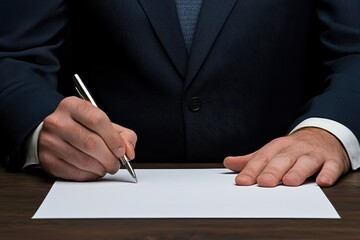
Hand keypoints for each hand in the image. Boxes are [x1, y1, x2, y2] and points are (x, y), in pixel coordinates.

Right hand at [38, 97, 136, 180]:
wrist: (53, 134)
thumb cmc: (82, 128)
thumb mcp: (103, 124)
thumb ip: (122, 135)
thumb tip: (129, 151)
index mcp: (72, 106)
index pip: (98, 120)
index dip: (114, 139)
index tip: (121, 150)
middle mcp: (58, 121)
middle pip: (91, 143)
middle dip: (109, 158)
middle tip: (116, 164)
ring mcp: (50, 141)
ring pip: (83, 160)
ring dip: (101, 168)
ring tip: (105, 167)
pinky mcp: (47, 159)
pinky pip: (74, 172)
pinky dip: (89, 175)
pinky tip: (93, 171)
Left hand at [224, 127, 350, 186]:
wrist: (324, 136)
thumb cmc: (293, 149)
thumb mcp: (272, 152)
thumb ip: (252, 159)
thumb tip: (228, 162)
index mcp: (278, 146)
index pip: (263, 158)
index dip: (251, 169)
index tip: (242, 182)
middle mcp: (295, 148)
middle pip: (283, 159)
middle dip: (273, 171)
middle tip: (264, 182)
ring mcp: (314, 154)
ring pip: (306, 162)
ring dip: (298, 171)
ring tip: (290, 181)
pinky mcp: (332, 160)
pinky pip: (331, 167)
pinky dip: (328, 173)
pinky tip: (322, 182)